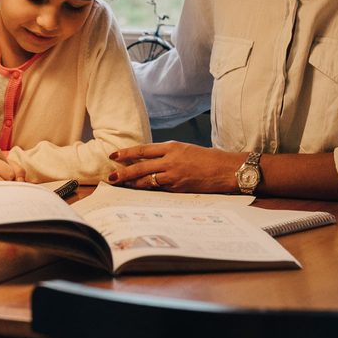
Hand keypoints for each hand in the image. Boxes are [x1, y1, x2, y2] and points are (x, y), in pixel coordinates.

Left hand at [107, 142, 245, 192]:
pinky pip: (159, 188)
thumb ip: (169, 154)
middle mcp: (171, 159)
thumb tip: (151, 160)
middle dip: (124, 171)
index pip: (143, 149)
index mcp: (172, 147)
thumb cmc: (208, 159)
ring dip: (132, 183)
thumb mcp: (186, 150)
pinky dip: (148, 189)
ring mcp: (174, 174)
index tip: (114, 155)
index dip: (126, 153)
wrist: (226, 169)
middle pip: (140, 165)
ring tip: (120, 184)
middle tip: (111, 176)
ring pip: (147, 179)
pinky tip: (139, 191)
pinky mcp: (179, 187)